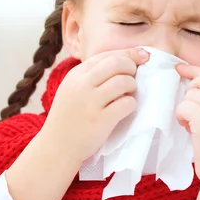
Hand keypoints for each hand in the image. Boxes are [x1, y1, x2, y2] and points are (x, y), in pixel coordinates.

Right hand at [42, 48, 149, 163]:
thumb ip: (90, 76)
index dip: (127, 54)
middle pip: (116, 63)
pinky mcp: (101, 120)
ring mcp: (91, 103)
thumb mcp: (71, 89)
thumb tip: (123, 61)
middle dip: (131, 67)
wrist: (57, 146)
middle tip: (133, 77)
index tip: (142, 56)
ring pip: (123, 82)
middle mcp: (82, 85)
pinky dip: (131, 104)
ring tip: (128, 94)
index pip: (106, 55)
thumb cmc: (68, 117)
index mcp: (76, 75)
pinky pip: (126, 104)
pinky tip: (126, 108)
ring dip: (132, 86)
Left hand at [175, 63, 199, 186]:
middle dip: (189, 96)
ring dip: (185, 111)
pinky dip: (181, 118)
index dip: (194, 71)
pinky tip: (188, 130)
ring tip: (193, 127)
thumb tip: (195, 88)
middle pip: (199, 83)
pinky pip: (183, 108)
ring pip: (189, 96)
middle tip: (191, 114)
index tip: (180, 68)